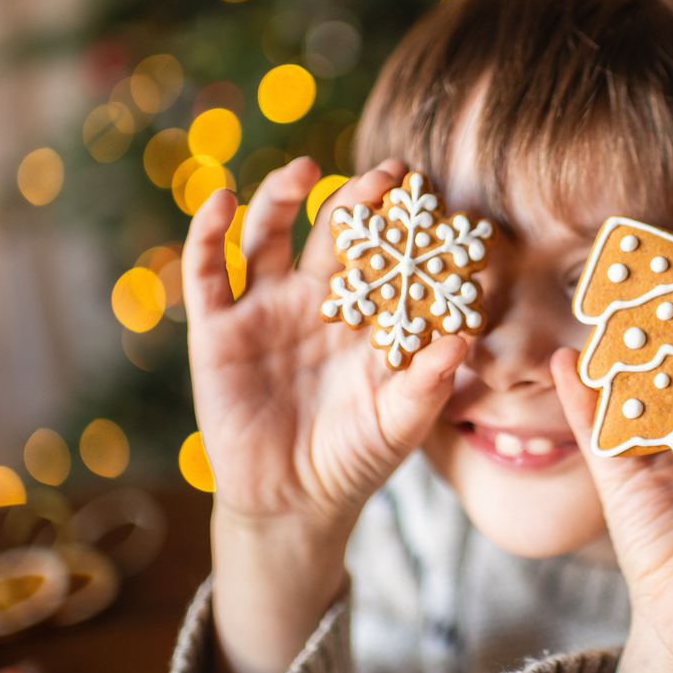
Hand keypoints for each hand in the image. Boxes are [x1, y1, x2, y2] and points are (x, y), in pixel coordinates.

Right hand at [182, 158, 466, 672]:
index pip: (381, 257)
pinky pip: (209, 271)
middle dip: (356, 199)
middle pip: (331, 233)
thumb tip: (464, 338)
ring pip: (267, 236)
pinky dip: (208, 232)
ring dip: (280, 196)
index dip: (401, 225)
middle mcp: (313, 303)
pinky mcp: (216, 330)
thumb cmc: (357, 459)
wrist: (293, 503)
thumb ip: (430, 381)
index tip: (429, 194)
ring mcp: (263, 310)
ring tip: (305, 169)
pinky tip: (223, 200)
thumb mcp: (400, 422)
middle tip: (387, 171)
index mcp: (361, 317)